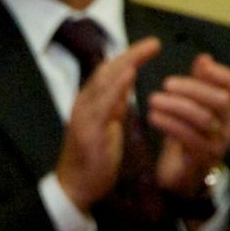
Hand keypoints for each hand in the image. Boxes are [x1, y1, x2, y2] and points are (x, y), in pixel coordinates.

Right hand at [53, 35, 162, 211]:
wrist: (75, 187)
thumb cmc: (93, 159)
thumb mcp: (107, 126)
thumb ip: (114, 105)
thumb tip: (125, 83)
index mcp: (91, 103)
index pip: (110, 73)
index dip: (129, 58)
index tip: (150, 47)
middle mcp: (85, 104)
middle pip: (107, 71)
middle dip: (131, 54)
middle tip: (154, 43)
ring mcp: (84, 115)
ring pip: (104, 81)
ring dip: (126, 63)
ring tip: (146, 50)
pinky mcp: (88, 129)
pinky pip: (103, 102)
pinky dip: (116, 85)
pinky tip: (129, 74)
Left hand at [148, 52, 229, 198]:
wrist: (181, 176)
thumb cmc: (187, 136)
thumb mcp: (194, 107)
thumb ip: (200, 84)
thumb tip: (204, 59)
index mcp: (229, 112)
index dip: (224, 75)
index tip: (202, 66)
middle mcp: (229, 126)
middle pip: (221, 101)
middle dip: (194, 88)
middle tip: (166, 83)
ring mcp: (217, 144)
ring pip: (204, 119)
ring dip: (177, 106)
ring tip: (153, 99)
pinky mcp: (202, 159)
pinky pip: (190, 138)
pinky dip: (170, 125)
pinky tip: (154, 117)